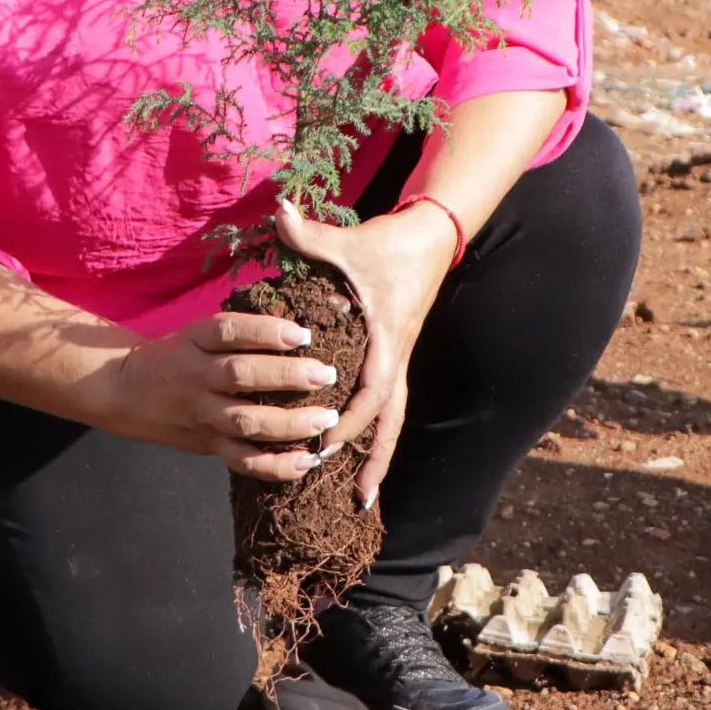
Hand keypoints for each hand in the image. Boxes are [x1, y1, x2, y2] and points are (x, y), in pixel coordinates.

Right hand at [109, 307, 343, 480]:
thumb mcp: (197, 333)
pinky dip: (276, 466)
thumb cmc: (178, 356)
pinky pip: (242, 461)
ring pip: (246, 422)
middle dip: (289, 376)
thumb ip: (239, 333)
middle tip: (327, 374)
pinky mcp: (208, 444)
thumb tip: (302, 329)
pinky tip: (307, 462)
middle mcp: (197, 376)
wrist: (125, 392)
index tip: (303, 334)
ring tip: (327, 418)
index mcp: (194, 341)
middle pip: (242, 376)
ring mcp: (202, 414)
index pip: (228, 330)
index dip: (266, 331)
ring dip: (291, 423)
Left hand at [275, 196, 458, 507]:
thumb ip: (310, 233)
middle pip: (389, 420)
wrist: (431, 237)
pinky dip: (376, 434)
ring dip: (380, 457)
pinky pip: (386, 406)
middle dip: (373, 458)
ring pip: (392, 419)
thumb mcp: (349, 241)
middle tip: (354, 497)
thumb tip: (279, 211)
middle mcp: (396, 357)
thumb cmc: (387, 244)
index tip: (325, 445)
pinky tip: (363, 459)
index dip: (351, 420)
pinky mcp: (393, 358)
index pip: (372, 391)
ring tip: (364, 498)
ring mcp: (397, 361)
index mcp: (385, 338)